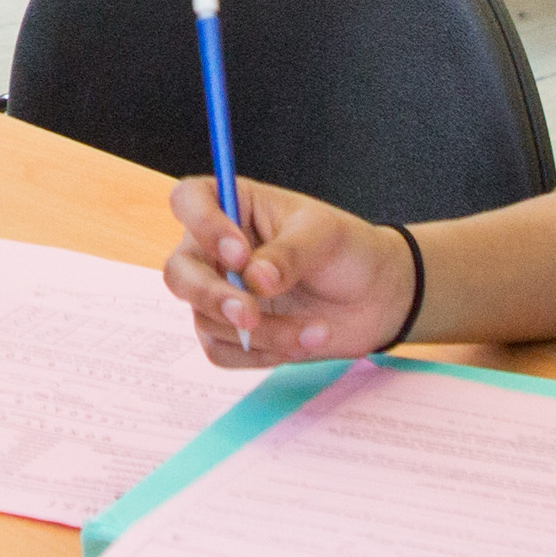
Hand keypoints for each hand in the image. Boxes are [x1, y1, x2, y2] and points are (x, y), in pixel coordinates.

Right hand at [161, 179, 414, 368]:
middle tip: (250, 314)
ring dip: (262, 333)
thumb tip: (253, 280)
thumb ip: (288, 254)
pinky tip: (302, 343)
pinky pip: (222, 352)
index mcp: (234, 207)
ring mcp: (220, 294)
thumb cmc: (347, 250)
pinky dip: (262, 354)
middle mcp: (215, 251)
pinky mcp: (231, 333)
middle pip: (179, 272)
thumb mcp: (325, 238)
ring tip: (315, 330)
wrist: (376, 299)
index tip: (239, 252)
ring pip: (207, 320)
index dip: (202, 226)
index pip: (189, 201)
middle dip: (212, 296)